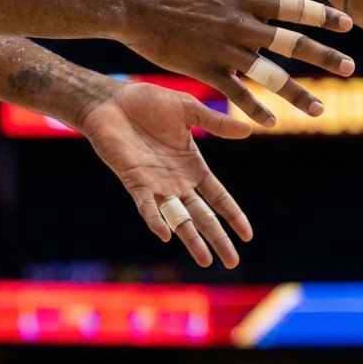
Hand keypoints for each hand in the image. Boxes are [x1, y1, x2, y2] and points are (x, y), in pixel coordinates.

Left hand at [78, 81, 252, 267]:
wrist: (112, 101)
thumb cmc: (148, 103)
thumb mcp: (188, 110)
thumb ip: (215, 123)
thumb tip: (250, 130)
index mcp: (192, 166)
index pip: (218, 197)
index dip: (232, 215)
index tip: (247, 235)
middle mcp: (176, 181)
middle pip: (202, 216)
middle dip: (217, 239)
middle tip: (231, 262)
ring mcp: (155, 184)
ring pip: (177, 218)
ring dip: (190, 239)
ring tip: (204, 260)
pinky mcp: (133, 180)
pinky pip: (146, 205)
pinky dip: (155, 219)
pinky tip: (166, 234)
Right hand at [120, 0, 355, 126]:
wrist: (133, 6)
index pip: (295, 8)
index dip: (324, 16)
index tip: (348, 25)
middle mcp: (242, 26)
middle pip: (293, 44)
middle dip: (325, 56)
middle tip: (350, 67)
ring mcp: (226, 50)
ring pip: (271, 75)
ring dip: (297, 94)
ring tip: (319, 109)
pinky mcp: (207, 70)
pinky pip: (237, 93)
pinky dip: (255, 109)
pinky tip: (272, 122)